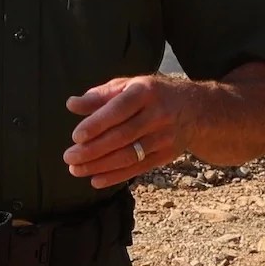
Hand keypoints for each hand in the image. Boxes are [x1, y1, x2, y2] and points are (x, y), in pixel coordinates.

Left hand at [64, 76, 193, 187]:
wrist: (195, 110)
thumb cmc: (151, 95)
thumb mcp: (128, 86)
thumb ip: (100, 96)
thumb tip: (72, 104)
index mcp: (145, 92)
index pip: (119, 110)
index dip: (97, 124)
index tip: (76, 136)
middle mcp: (157, 115)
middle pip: (122, 136)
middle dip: (92, 150)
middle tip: (69, 157)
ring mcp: (164, 137)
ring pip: (129, 155)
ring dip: (100, 166)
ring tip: (76, 170)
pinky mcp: (166, 155)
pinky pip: (138, 168)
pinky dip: (115, 177)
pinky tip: (95, 180)